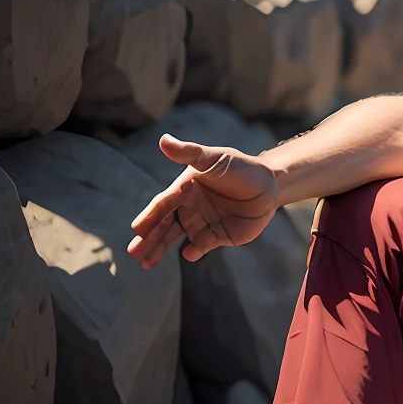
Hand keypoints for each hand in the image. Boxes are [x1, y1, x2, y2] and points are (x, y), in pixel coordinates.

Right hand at [126, 135, 280, 267]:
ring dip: (161, 249)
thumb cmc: (240, 167)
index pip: (162, 205)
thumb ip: (190, 154)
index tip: (137, 229)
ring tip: (146, 263)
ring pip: (177, 238)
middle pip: (164, 225)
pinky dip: (195, 251)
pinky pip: (202, 246)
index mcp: (183, 190)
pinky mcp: (218, 236)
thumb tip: (164, 140)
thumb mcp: (215, 159)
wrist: (270, 185)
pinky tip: (189, 254)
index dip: (149, 217)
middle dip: (148, 239)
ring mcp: (202, 223)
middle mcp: (188, 208)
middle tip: (132, 253)